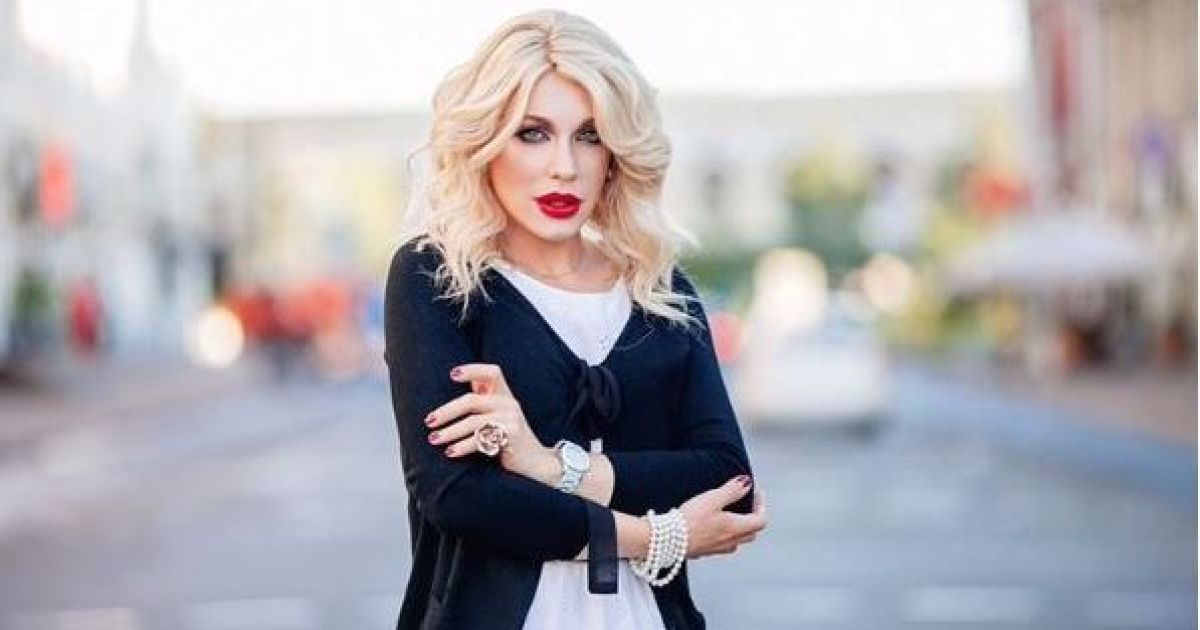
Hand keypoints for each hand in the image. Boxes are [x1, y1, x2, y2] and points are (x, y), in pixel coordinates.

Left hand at [424, 363, 555, 478]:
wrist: (535, 463)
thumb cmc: (509, 441)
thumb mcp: (497, 417)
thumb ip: (482, 402)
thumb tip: (453, 388)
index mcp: (504, 395)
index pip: (492, 373)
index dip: (473, 369)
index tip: (452, 374)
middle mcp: (509, 403)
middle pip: (472, 400)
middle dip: (447, 411)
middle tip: (429, 421)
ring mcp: (512, 419)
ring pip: (474, 421)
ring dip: (450, 432)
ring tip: (434, 439)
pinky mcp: (513, 435)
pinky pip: (481, 438)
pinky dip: (464, 446)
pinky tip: (451, 452)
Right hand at [679, 476, 766, 557]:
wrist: (666, 540)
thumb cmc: (690, 520)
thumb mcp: (712, 499)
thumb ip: (731, 490)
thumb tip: (746, 483)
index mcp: (735, 528)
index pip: (760, 520)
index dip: (761, 505)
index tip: (755, 493)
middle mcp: (730, 541)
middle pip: (751, 532)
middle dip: (753, 517)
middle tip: (746, 503)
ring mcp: (717, 549)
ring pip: (737, 540)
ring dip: (739, 528)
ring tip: (730, 514)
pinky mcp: (704, 551)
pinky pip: (722, 544)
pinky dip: (724, 534)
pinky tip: (712, 526)